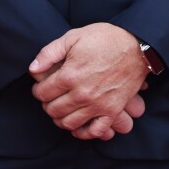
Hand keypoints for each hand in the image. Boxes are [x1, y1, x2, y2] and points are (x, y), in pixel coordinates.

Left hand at [29, 23, 147, 139]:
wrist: (135, 46)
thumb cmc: (104, 39)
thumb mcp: (74, 36)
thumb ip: (49, 52)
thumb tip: (32, 68)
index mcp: (70, 75)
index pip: (43, 93)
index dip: (37, 90)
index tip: (40, 86)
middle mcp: (82, 94)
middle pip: (53, 110)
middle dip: (47, 104)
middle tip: (50, 98)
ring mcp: (98, 105)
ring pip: (69, 123)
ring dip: (61, 119)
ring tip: (61, 109)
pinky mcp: (112, 111)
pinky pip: (94, 131)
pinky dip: (83, 132)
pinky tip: (78, 125)